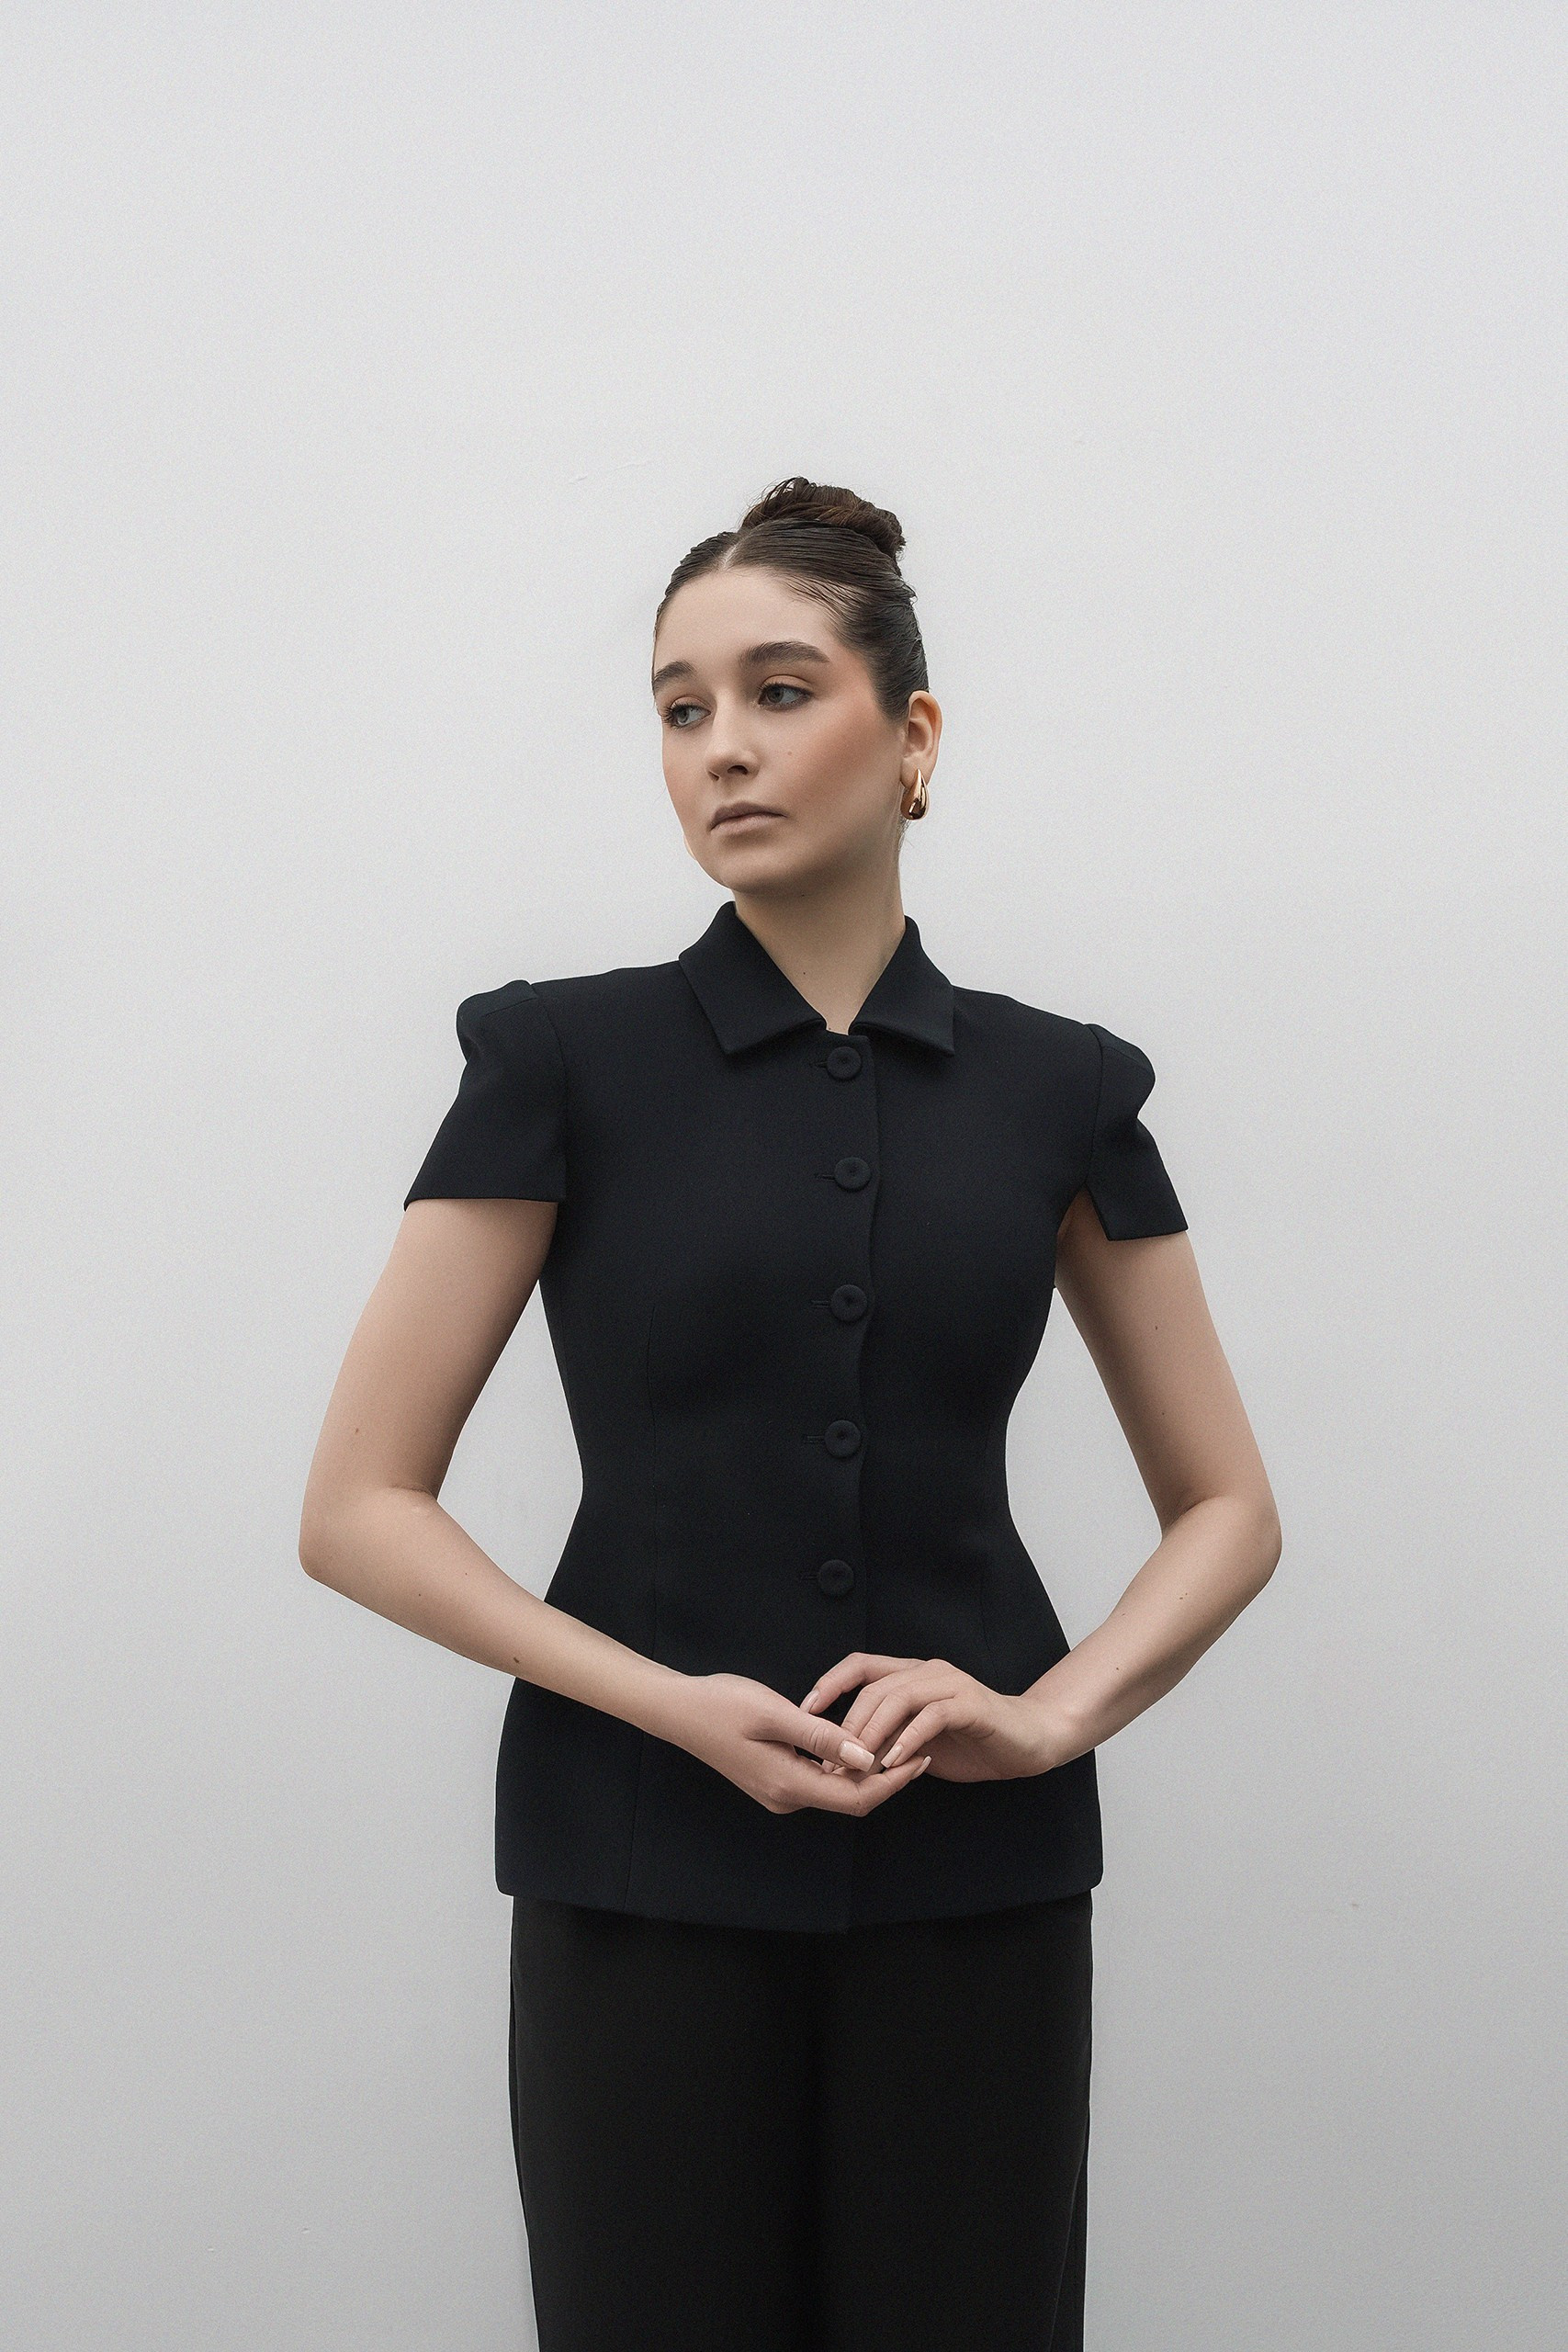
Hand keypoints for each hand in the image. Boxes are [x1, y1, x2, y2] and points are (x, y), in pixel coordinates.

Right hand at [669, 1671, 934, 1814]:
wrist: (678, 1709)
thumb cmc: (722, 1704)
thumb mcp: (775, 1713)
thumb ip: (822, 1736)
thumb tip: (866, 1756)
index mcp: (789, 1784)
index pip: (857, 1797)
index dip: (894, 1781)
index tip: (923, 1756)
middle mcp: (786, 1797)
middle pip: (851, 1798)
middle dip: (888, 1777)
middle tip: (921, 1746)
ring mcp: (779, 1791)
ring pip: (836, 1789)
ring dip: (867, 1771)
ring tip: (899, 1741)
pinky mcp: (774, 1779)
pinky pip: (820, 1779)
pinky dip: (845, 1765)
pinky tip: (859, 1742)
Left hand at [800, 1653, 1066, 1782]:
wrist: (1028, 1741)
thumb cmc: (972, 1741)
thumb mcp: (918, 1742)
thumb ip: (886, 1741)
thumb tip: (841, 1761)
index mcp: (912, 1675)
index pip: (861, 1666)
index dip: (830, 1684)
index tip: (806, 1712)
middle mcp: (928, 1672)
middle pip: (874, 1686)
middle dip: (848, 1723)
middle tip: (833, 1760)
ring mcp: (950, 1685)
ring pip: (898, 1697)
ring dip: (873, 1732)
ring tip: (859, 1763)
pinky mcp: (971, 1705)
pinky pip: (931, 1717)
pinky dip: (909, 1739)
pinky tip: (896, 1761)